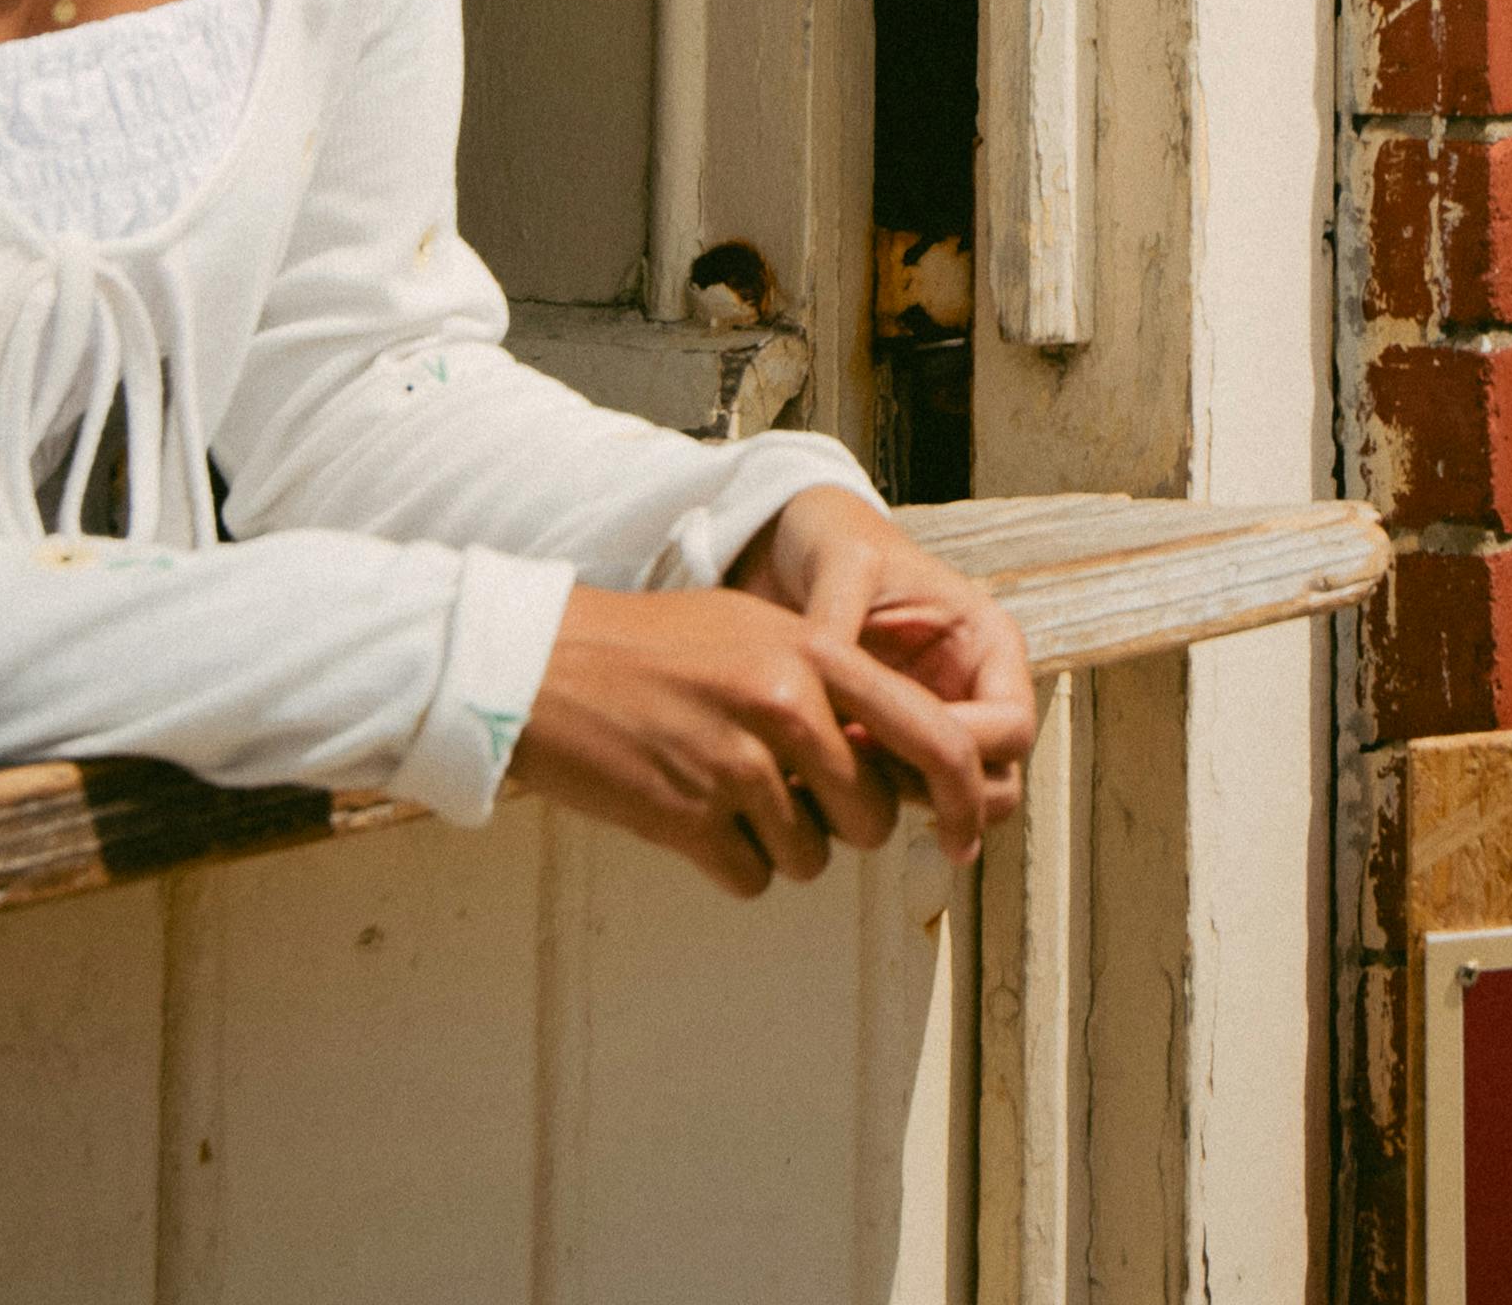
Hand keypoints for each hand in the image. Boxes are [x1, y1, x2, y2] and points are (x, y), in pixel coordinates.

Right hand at [509, 578, 999, 900]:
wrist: (543, 667)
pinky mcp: (685, 817)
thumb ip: (834, 683)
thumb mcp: (758, 633)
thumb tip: (900, 755)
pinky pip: (750, 878)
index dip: (964, 796)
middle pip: (872, 816)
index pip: (933, 736)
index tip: (969, 835)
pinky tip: (695, 820)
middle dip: (846, 827)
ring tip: (729, 796)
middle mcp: (786, 706)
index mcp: (816, 653)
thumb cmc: (655, 648)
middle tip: (799, 803)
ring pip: (811, 856)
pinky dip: (731, 865)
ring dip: (781, 846)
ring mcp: (735, 765)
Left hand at [747, 491, 1038, 860]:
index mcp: (988, 644)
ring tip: (829, 781)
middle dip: (933, 792)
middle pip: (997, 783)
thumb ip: (841, 627)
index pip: (1012, 728)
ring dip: (899, 807)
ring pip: (954, 804)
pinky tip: (812, 787)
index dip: (954, 748)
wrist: (789, 548)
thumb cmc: (834, 542)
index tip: (868, 732)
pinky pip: (902, 803)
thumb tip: (827, 700)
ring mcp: (938, 726)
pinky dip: (866, 807)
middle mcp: (975, 693)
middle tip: (855, 776)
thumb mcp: (844, 566)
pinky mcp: (895, 750)